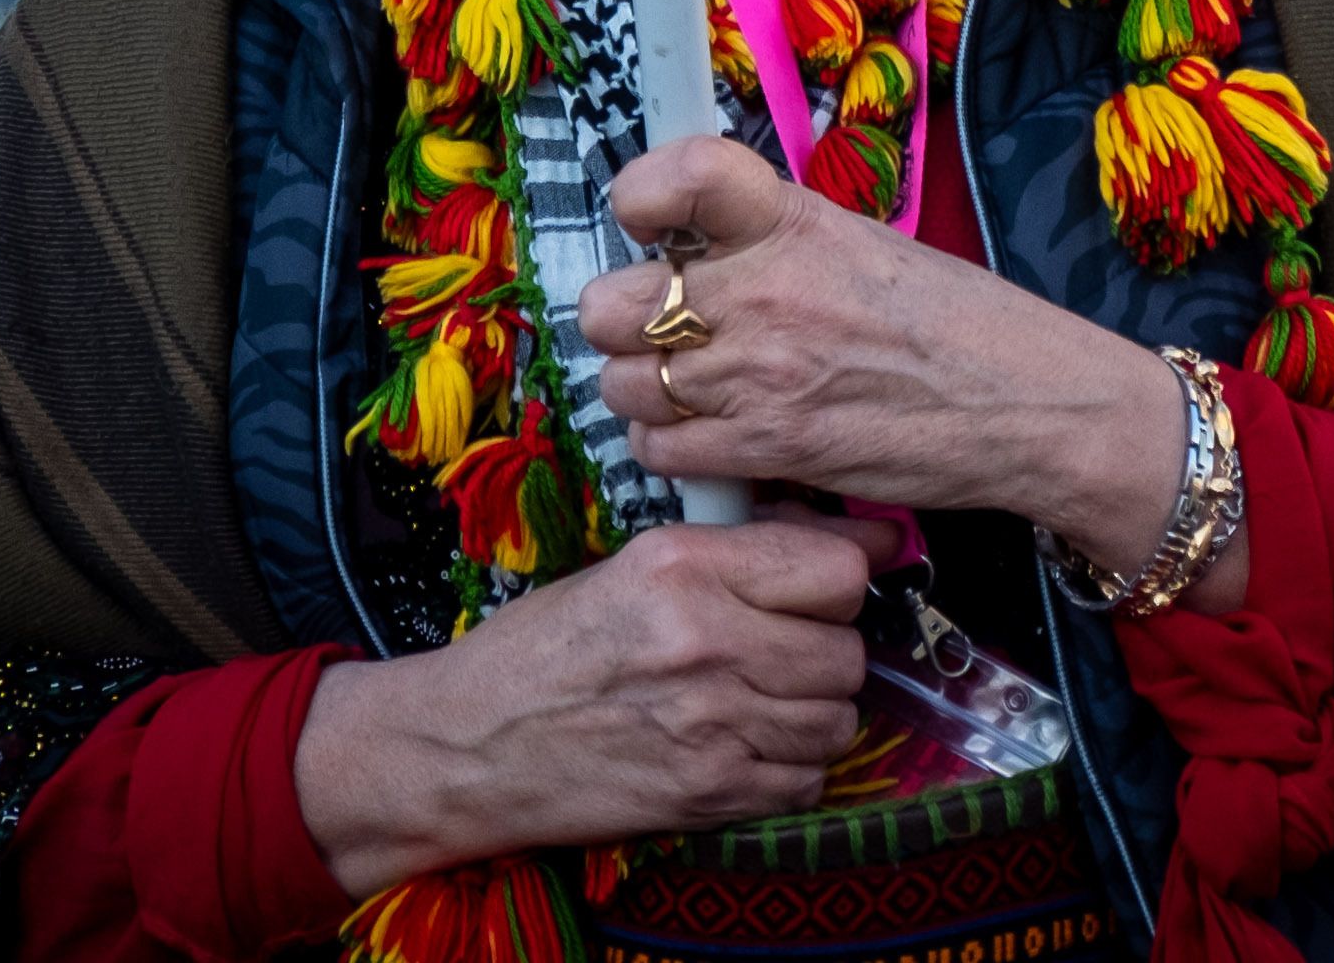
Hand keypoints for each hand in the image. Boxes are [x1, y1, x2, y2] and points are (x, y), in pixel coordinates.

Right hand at [291, 513, 894, 886]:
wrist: (472, 746)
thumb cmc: (549, 648)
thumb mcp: (634, 568)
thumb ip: (740, 552)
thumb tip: (861, 540)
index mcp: (682, 566)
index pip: (837, 572)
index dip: (840, 579)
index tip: (824, 590)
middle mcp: (705, 640)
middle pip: (847, 651)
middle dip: (826, 651)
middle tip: (783, 651)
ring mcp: (711, 723)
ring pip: (837, 719)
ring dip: (813, 714)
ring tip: (762, 702)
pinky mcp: (709, 793)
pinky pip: (807, 781)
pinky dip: (790, 770)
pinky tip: (745, 748)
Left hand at [580, 138, 1240, 612]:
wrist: (1031, 405)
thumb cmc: (957, 323)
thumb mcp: (863, 244)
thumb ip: (773, 239)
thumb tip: (690, 244)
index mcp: (793, 219)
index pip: (676, 176)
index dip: (639, 198)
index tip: (645, 220)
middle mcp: (767, 289)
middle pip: (612, 304)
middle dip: (622, 320)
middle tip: (660, 328)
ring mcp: (762, 374)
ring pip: (624, 385)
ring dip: (644, 392)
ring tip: (691, 390)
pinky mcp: (770, 449)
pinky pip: (660, 451)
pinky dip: (671, 449)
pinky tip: (711, 436)